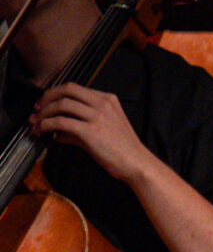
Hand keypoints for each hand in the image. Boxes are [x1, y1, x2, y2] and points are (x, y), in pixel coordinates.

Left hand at [33, 82, 154, 181]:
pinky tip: (42, 131)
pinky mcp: (91, 131)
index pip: (75, 88)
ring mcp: (98, 116)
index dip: (55, 93)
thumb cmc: (122, 149)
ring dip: (44, 113)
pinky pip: (61, 122)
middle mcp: (103, 104)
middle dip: (47, 98)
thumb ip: (80, 127)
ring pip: (62, 104)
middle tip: (37, 109)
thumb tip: (57, 133)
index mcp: (108, 100)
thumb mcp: (104, 130)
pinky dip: (47, 125)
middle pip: (67, 90)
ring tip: (36, 123)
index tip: (45, 102)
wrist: (136, 163)